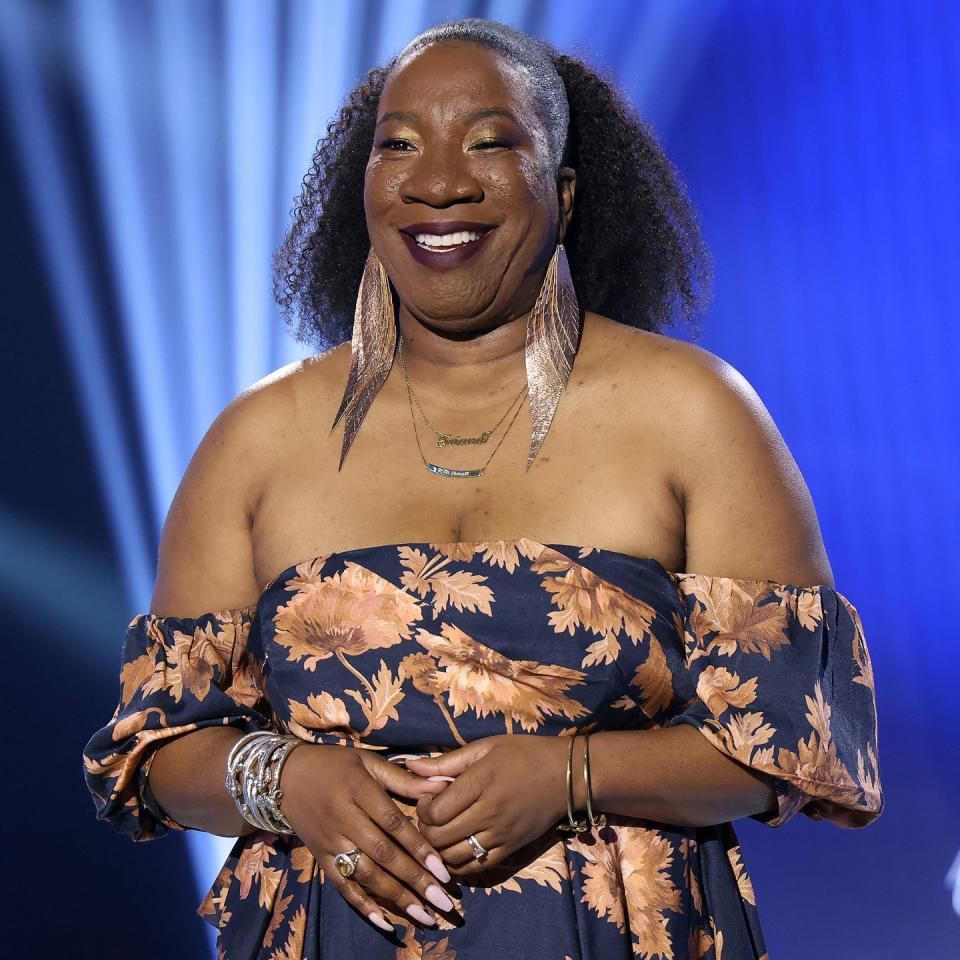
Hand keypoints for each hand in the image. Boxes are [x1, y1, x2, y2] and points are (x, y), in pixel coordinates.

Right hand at [278, 744, 457, 930]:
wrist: (286, 776)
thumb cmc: (336, 765)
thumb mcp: (369, 763)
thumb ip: (405, 778)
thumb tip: (444, 786)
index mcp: (358, 789)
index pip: (393, 823)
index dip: (419, 847)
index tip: (443, 870)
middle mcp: (343, 818)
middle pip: (382, 854)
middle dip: (414, 880)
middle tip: (442, 902)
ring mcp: (329, 841)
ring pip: (364, 874)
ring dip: (395, 898)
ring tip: (423, 916)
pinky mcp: (320, 857)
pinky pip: (341, 886)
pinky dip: (363, 905)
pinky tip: (386, 923)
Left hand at [404, 735, 568, 875]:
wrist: (565, 776)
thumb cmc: (523, 754)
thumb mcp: (485, 748)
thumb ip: (446, 762)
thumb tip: (410, 765)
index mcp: (480, 782)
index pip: (434, 811)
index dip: (421, 808)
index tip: (427, 797)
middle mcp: (489, 812)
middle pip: (439, 837)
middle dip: (425, 829)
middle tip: (431, 815)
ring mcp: (500, 835)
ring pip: (453, 857)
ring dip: (439, 848)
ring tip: (443, 831)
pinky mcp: (510, 850)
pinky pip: (476, 868)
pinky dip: (459, 863)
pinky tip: (457, 846)